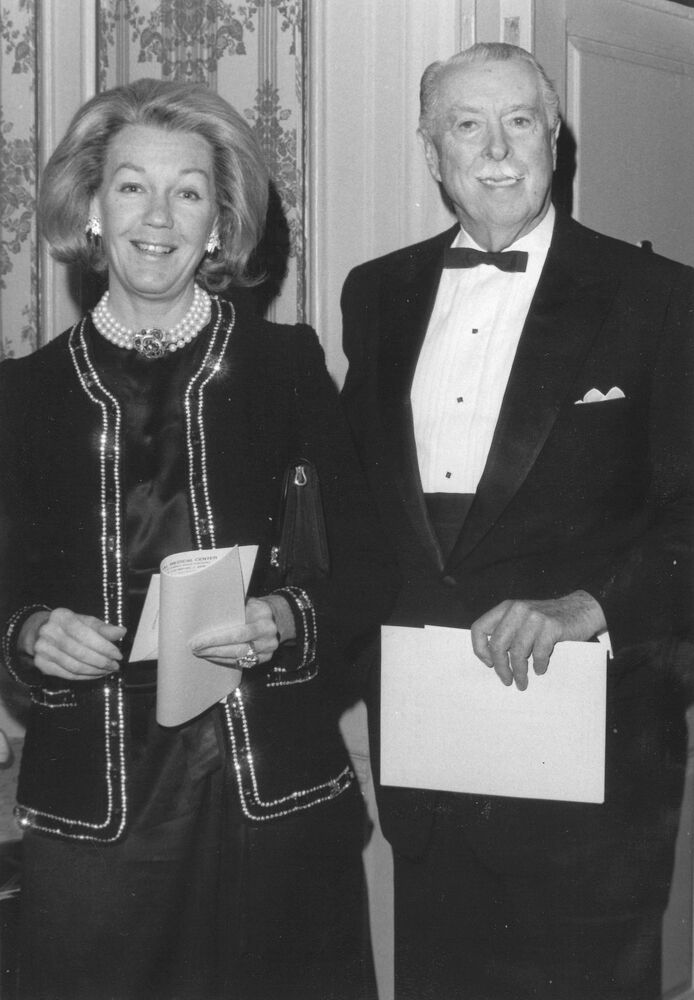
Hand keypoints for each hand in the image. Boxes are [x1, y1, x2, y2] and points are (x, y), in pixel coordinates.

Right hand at [19, 608, 125, 680]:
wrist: (40, 631)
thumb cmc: (69, 625)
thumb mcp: (86, 621)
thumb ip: (103, 628)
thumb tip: (121, 632)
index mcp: (62, 617)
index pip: (86, 635)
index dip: (104, 647)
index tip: (118, 655)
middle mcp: (49, 632)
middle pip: (81, 653)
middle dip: (102, 662)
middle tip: (115, 666)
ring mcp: (42, 649)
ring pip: (75, 666)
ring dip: (95, 671)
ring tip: (108, 671)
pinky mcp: (41, 664)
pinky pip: (68, 675)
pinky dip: (85, 677)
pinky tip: (95, 674)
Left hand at [190, 597, 280, 667]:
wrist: (275, 617)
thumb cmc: (254, 607)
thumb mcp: (247, 602)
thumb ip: (231, 608)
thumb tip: (204, 614)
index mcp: (263, 619)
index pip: (238, 632)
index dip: (216, 639)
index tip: (198, 641)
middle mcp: (268, 636)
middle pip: (237, 648)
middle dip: (213, 649)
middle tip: (195, 649)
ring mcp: (268, 649)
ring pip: (239, 657)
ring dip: (217, 656)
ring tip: (201, 653)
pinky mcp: (265, 658)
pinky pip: (242, 663)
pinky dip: (226, 660)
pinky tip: (213, 657)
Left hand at [470, 590, 606, 690]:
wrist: (582, 609)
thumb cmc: (549, 619)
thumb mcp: (523, 618)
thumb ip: (507, 630)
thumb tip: (492, 659)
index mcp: (506, 608)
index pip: (479, 628)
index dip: (480, 649)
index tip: (489, 663)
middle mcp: (517, 610)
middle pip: (497, 644)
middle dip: (500, 667)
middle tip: (506, 680)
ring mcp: (534, 617)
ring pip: (517, 652)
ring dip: (519, 672)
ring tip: (522, 683)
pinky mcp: (551, 626)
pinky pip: (538, 653)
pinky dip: (538, 666)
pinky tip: (540, 669)